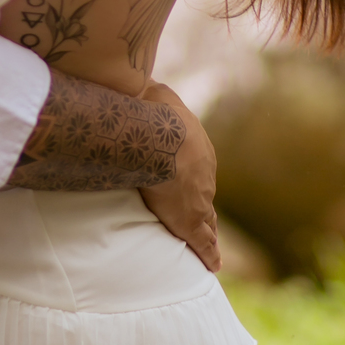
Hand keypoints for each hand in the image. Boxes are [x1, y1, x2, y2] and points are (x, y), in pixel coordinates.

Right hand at [139, 81, 219, 272]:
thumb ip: (144, 92)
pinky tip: (213, 265)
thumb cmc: (149, 110)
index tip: (186, 184)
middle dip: (201, 205)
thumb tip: (131, 79)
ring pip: (206, 219)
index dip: (190, 177)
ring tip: (208, 246)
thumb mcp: (150, 94)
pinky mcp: (190, 220)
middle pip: (203, 193)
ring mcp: (200, 197)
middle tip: (201, 218)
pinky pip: (203, 241)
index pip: (193, 167)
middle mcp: (203, 172)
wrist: (157, 133)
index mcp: (194, 146)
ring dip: (206, 232)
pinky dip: (208, 253)